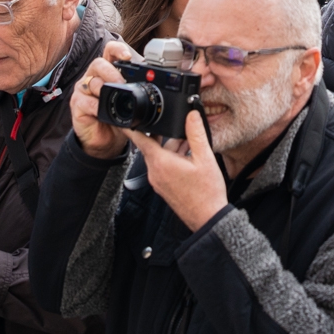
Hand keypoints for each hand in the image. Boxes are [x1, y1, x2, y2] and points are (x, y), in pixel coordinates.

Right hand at [71, 52, 131, 159]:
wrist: (106, 141)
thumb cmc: (117, 117)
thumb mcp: (129, 101)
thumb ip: (135, 89)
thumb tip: (153, 82)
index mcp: (107, 71)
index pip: (109, 51)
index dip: (117, 49)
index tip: (127, 56)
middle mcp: (93, 77)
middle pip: (99, 63)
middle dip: (111, 72)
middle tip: (122, 82)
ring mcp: (83, 90)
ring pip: (92, 81)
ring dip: (104, 89)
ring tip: (113, 98)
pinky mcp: (77, 104)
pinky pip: (85, 101)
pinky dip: (96, 106)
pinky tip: (101, 112)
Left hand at [126, 105, 228, 232]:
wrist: (208, 218)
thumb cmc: (206, 193)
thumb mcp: (205, 158)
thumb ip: (196, 133)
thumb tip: (191, 115)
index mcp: (161, 163)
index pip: (139, 140)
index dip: (132, 127)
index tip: (125, 120)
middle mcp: (155, 173)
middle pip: (155, 146)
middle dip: (169, 138)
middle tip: (186, 134)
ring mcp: (158, 182)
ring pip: (161, 157)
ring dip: (174, 150)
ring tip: (195, 151)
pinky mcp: (164, 188)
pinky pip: (164, 168)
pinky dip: (174, 161)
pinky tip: (191, 162)